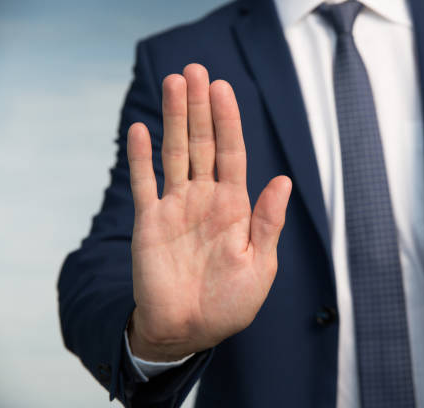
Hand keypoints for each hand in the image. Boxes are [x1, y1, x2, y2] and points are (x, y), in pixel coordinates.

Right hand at [126, 64, 291, 360]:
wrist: (189, 330)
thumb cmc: (230, 304)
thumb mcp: (260, 266)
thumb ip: (268, 223)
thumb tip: (283, 181)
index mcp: (234, 207)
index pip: (231, 154)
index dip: (228, 121)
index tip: (223, 89)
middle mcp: (205, 199)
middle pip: (202, 144)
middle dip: (200, 108)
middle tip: (195, 70)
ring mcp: (176, 207)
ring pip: (174, 153)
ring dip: (174, 119)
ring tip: (173, 83)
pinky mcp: (149, 222)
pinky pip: (143, 183)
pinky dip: (140, 157)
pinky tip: (140, 129)